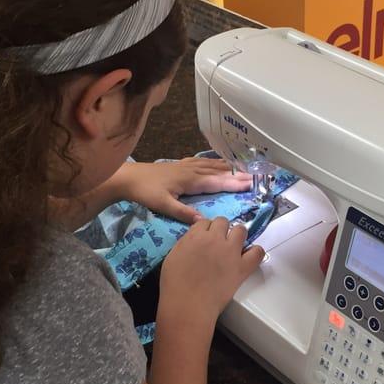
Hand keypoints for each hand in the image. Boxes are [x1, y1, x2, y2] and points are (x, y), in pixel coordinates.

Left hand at [118, 158, 251, 223]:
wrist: (128, 177)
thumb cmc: (145, 192)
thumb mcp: (163, 205)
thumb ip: (183, 213)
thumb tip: (204, 222)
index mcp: (191, 180)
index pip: (217, 182)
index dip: (235, 183)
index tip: (251, 184)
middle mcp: (192, 170)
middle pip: (219, 171)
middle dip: (237, 174)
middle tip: (255, 177)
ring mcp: (186, 165)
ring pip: (212, 164)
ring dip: (229, 167)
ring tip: (243, 168)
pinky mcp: (180, 165)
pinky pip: (203, 161)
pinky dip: (214, 162)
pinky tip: (217, 162)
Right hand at [159, 217, 264, 321]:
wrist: (188, 305)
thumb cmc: (175, 285)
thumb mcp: (173, 256)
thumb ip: (186, 242)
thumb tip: (194, 239)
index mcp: (196, 236)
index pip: (205, 221)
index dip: (205, 229)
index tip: (206, 237)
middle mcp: (215, 239)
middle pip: (223, 222)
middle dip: (220, 229)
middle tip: (218, 242)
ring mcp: (231, 251)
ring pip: (241, 230)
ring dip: (237, 235)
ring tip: (234, 246)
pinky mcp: (242, 266)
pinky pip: (257, 252)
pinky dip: (255, 252)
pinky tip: (249, 256)